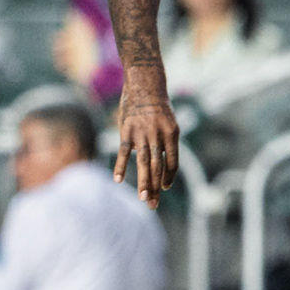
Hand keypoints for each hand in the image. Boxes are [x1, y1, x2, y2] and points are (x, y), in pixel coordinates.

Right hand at [114, 73, 179, 207]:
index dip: (168, 177)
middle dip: (155, 188)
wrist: (144, 84)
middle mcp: (158, 134)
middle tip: (153, 205)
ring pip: (143, 162)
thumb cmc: (157, 106)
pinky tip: (117, 180)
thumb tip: (160, 165)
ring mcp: (142, 133)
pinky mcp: (127, 130)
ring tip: (143, 199)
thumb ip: (165, 143)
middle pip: (158, 167)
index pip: (172, 162)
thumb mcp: (168, 122)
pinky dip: (120, 166)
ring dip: (143, 182)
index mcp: (172, 134)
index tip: (163, 188)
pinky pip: (123, 151)